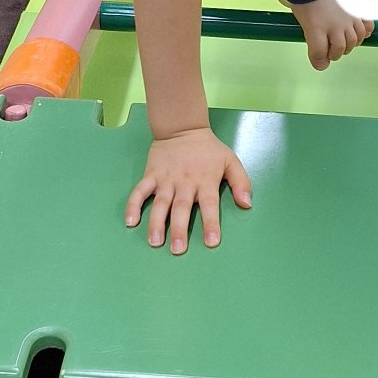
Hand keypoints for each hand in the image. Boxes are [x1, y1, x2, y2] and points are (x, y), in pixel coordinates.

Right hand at [125, 128, 252, 254]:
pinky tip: (130, 221)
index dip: (210, 223)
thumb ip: (241, 182)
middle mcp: (185, 182)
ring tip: (155, 241)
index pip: (209, 204)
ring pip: (160, 203)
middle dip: (180, 229)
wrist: (182, 128)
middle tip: (178, 249)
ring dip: (156, 222)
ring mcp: (166, 179)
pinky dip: (133, 205)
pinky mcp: (151, 175)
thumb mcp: (230, 161)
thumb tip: (247, 204)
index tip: (211, 242)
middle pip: (182, 208)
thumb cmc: (208, 149)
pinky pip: (140, 191)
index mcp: (205, 181)